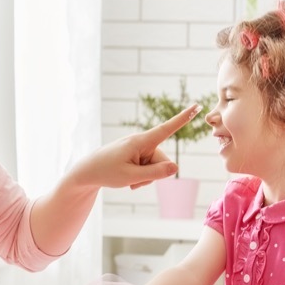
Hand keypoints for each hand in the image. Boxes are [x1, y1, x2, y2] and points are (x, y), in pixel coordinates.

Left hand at [72, 104, 201, 189]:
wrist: (87, 172)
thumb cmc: (107, 172)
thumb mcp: (131, 177)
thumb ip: (155, 173)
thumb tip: (176, 168)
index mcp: (141, 141)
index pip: (166, 129)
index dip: (183, 118)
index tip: (197, 106)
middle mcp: (142, 142)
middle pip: (163, 162)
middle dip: (153, 175)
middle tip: (131, 179)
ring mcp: (140, 149)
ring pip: (157, 168)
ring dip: (145, 177)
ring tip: (126, 177)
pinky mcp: (137, 155)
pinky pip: (149, 169)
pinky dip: (141, 177)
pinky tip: (127, 178)